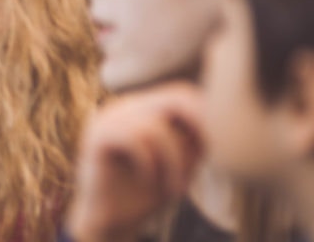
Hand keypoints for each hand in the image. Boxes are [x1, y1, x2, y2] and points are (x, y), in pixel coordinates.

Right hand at [67, 83, 205, 241]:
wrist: (109, 221)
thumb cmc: (146, 193)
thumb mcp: (180, 164)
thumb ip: (195, 141)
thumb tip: (220, 125)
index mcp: (143, 108)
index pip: (182, 94)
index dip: (207, 117)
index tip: (219, 149)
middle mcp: (125, 106)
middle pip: (173, 97)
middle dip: (199, 128)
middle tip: (208, 159)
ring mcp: (107, 118)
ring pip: (156, 127)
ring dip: (174, 164)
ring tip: (176, 191)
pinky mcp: (95, 137)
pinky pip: (134, 141)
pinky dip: (150, 166)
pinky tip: (150, 183)